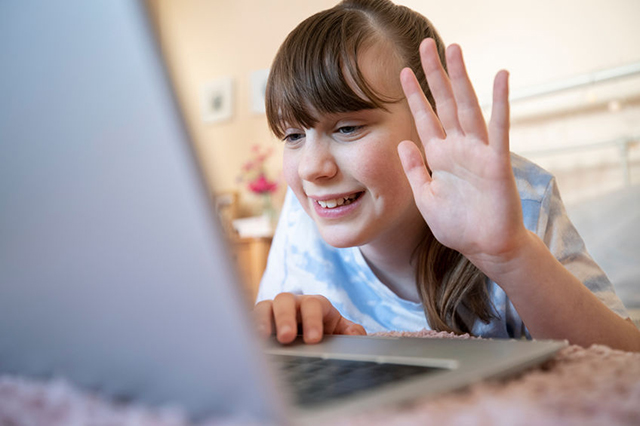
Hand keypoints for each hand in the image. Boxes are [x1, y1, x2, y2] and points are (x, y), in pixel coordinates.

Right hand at [253, 293, 365, 343]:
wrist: (314, 340)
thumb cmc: (328, 333)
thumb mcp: (343, 332)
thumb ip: (352, 332)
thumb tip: (354, 334)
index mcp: (315, 304)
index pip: (313, 305)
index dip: (313, 320)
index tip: (314, 339)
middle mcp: (292, 304)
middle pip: (285, 300)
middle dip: (285, 318)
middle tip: (287, 338)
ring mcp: (273, 312)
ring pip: (264, 307)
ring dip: (261, 320)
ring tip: (261, 338)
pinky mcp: (259, 323)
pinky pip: (249, 320)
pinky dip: (247, 328)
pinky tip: (248, 341)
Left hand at [398, 38, 528, 270]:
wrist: (484, 248)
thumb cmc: (457, 225)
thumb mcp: (425, 197)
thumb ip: (413, 170)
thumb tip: (402, 142)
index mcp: (439, 157)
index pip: (424, 118)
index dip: (414, 95)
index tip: (402, 72)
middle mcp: (457, 148)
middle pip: (444, 104)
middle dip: (435, 75)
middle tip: (425, 46)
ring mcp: (477, 152)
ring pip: (467, 108)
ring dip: (461, 79)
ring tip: (453, 49)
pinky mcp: (496, 162)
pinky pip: (498, 129)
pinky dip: (499, 103)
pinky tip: (499, 78)